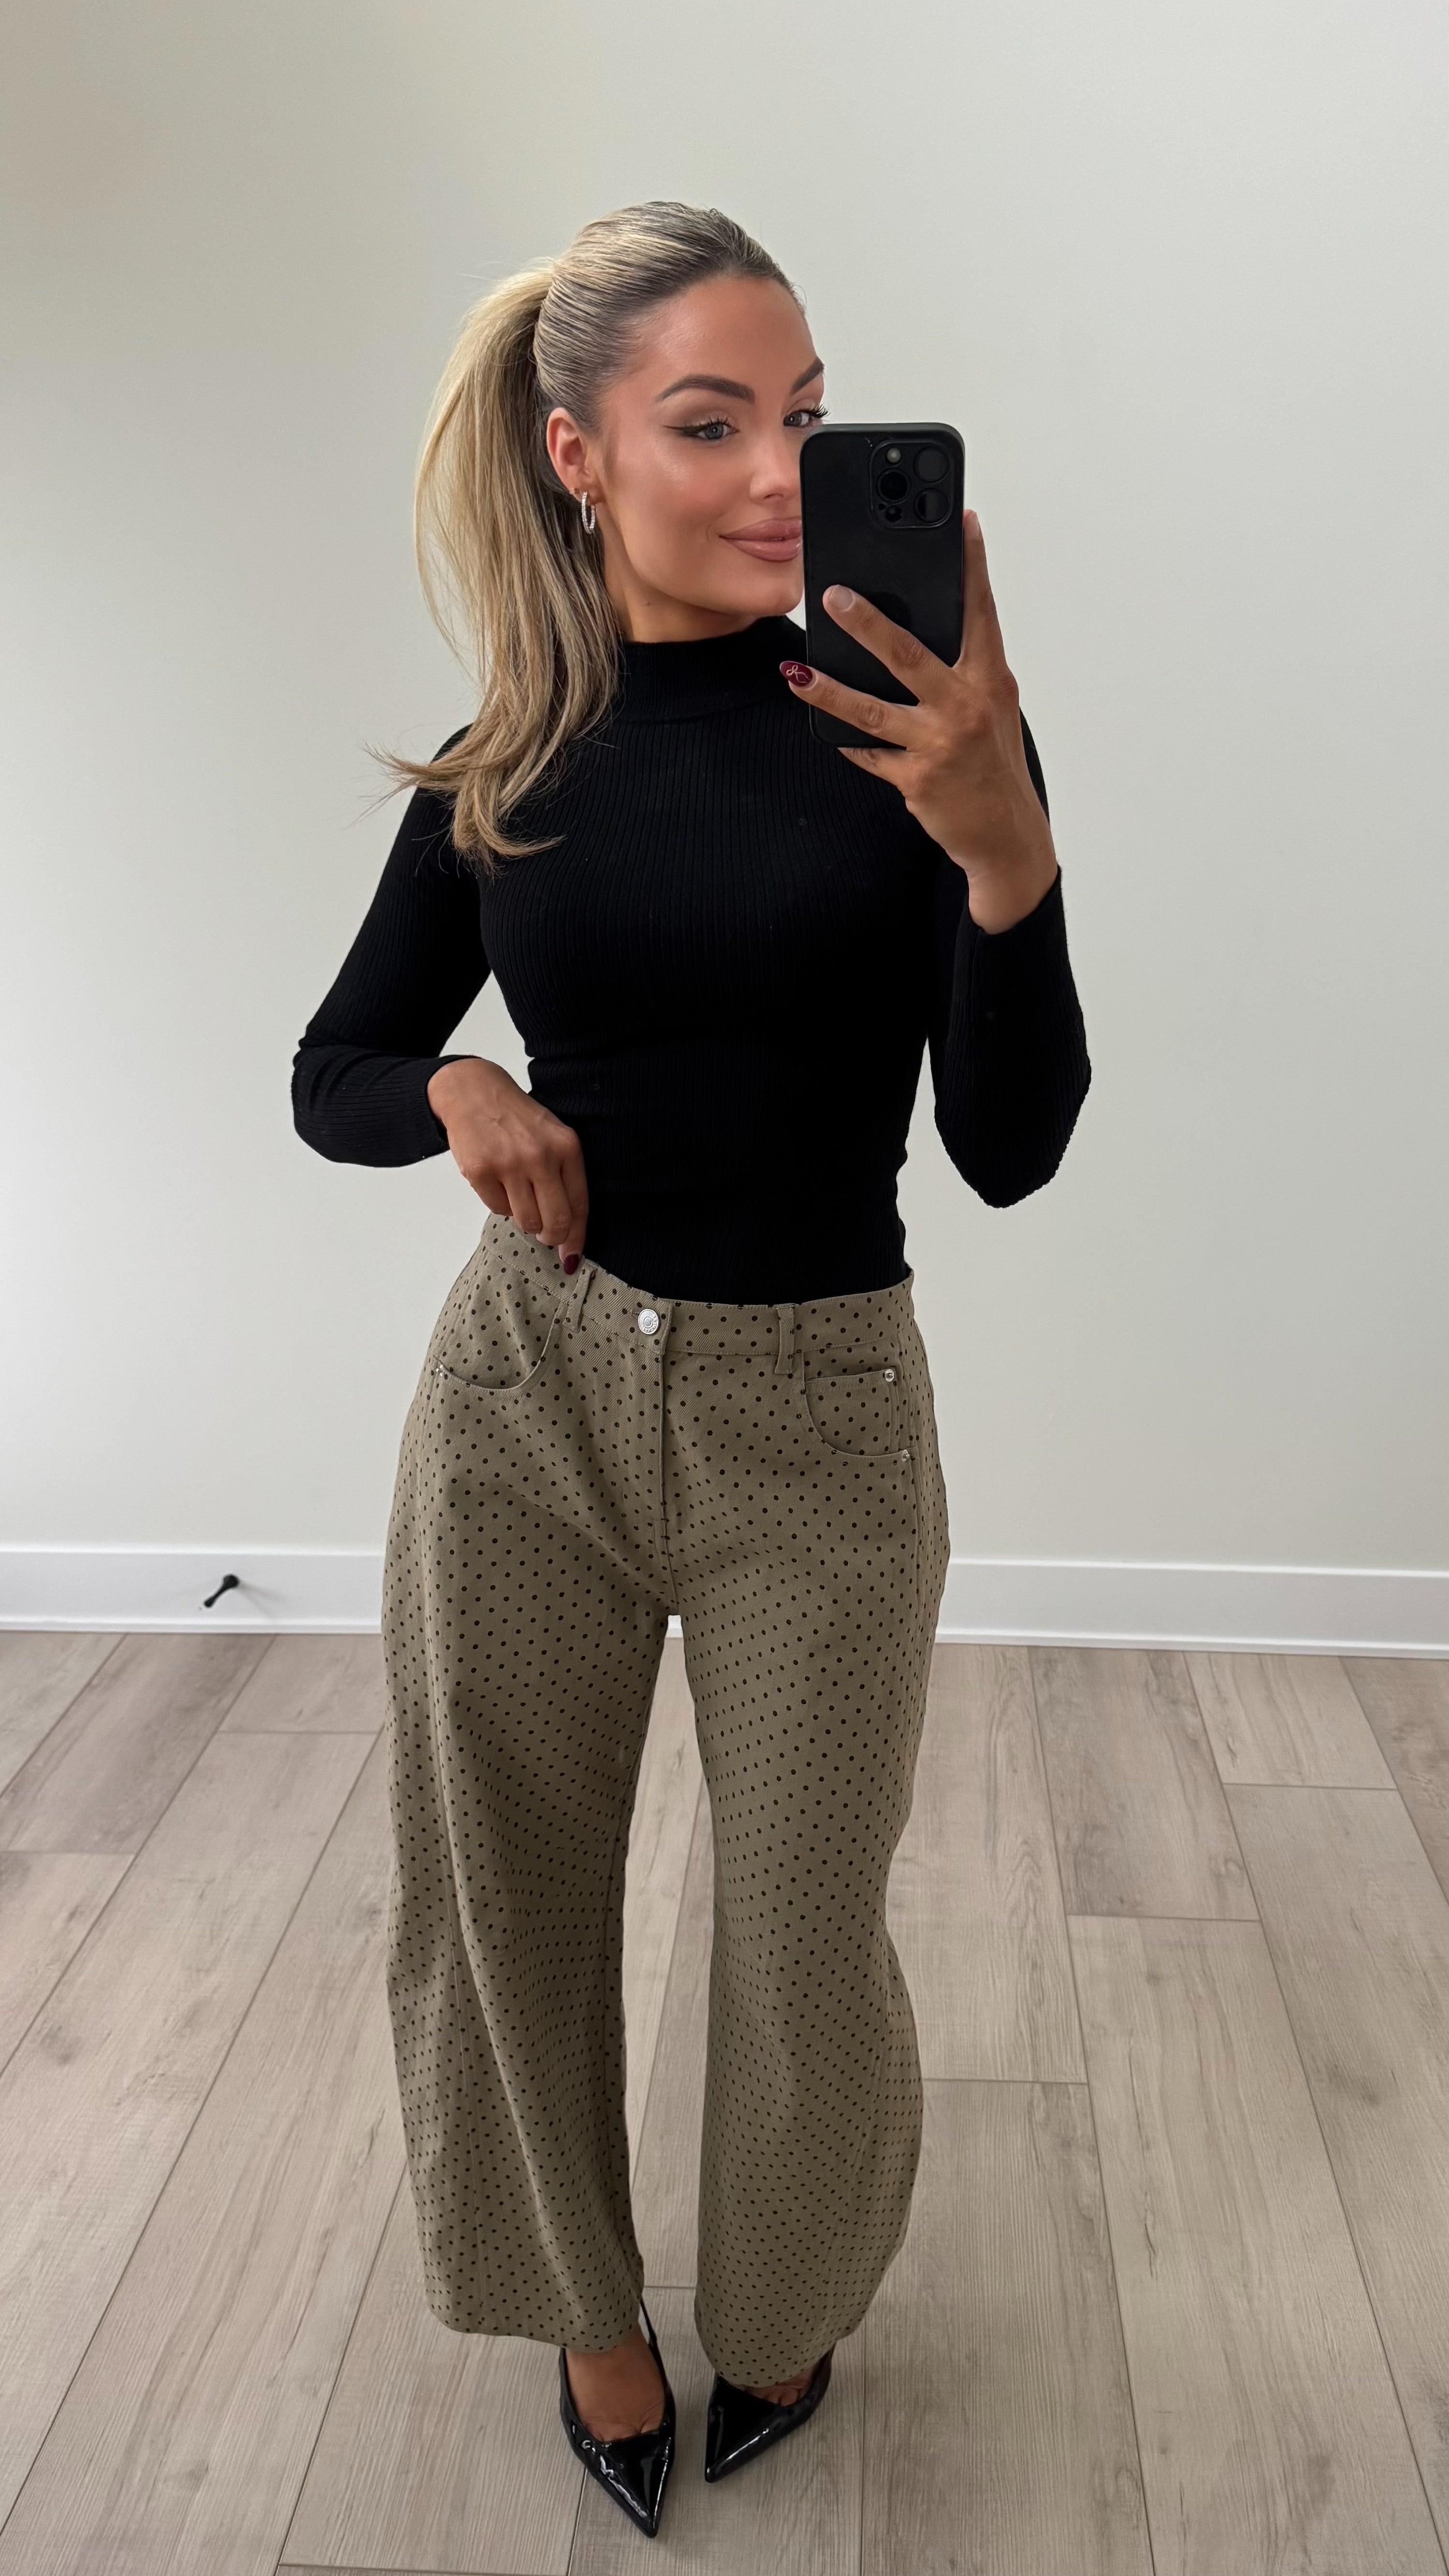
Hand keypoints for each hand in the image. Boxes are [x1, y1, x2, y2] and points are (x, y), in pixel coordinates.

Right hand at [426, 1058, 587, 1269]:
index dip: (576, 1238)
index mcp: (567, 1147)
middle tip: (544, 1232)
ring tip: (518, 1192)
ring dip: (523, 1217)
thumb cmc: (517, 1121)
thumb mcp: (552, 1138)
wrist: (473, 1092)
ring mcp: (509, 1163)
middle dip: (550, 1235)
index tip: (571, 1257)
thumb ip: (565, 1181)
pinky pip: (497, 1209)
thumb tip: (568, 1238)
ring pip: (526, 1221)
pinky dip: (500, 1203)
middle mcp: (541, 1156)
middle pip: (555, 1221)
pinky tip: (497, 1180)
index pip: (579, 1205)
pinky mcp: (480, 1170)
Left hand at [781, 510, 1059, 932]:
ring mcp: (941, 745)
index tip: (964, 522)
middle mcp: (967, 707)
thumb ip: (960, 672)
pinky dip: (846, 740)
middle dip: (868, 624)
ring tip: (797, 669)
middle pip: (910, 655)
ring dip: (830, 687)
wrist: (1005, 836)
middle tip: (833, 595)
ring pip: (873, 709)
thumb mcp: (989, 709)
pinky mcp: (918, 780)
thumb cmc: (993, 765)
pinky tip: (822, 724)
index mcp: (990, 680)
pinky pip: (870, 754)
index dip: (973, 566)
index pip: (981, 612)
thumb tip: (912, 636)